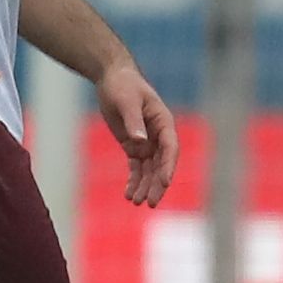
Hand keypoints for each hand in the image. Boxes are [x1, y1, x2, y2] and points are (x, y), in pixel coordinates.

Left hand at [93, 55, 180, 206]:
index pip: (170, 148)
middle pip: (161, 164)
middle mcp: (158, 135)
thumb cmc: (123, 85)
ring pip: (149, 170)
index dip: (168, 167)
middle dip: (156, 185)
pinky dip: (133, 181)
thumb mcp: (126, 101)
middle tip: (149, 203)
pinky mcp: (133, 146)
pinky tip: (128, 194)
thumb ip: (133, 121)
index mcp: (164, 122)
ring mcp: (146, 142)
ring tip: (136, 202)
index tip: (163, 183)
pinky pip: (136, 167)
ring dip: (144, 186)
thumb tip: (139, 142)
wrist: (112, 79)